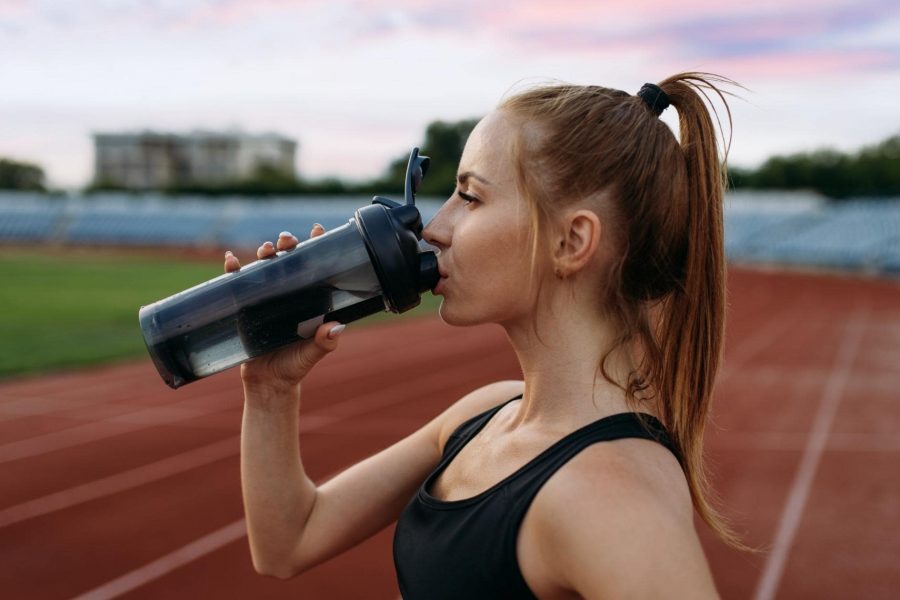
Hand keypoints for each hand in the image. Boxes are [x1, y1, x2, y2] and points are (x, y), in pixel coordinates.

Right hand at [223, 224, 342, 390]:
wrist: (267, 384)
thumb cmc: (295, 367)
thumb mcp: (311, 354)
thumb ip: (324, 343)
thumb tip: (335, 328)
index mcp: (308, 299)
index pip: (314, 267)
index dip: (317, 246)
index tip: (318, 229)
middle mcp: (288, 294)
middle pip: (288, 259)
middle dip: (287, 243)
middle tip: (287, 240)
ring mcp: (265, 298)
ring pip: (264, 265)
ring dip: (264, 251)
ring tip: (266, 249)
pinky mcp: (244, 306)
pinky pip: (237, 283)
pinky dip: (232, 269)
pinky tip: (231, 260)